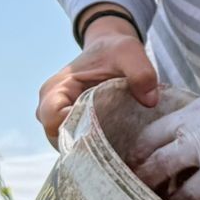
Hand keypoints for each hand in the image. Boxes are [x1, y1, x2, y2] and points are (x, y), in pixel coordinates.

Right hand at [37, 16, 158, 145]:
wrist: (110, 50)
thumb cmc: (113, 50)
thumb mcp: (129, 52)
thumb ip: (141, 72)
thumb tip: (150, 101)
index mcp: (54, 91)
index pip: (54, 121)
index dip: (79, 129)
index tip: (108, 125)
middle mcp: (49, 109)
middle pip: (59, 140)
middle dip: (87, 144)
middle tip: (118, 140)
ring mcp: (59, 121)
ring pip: (69, 147)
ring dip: (93, 148)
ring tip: (119, 143)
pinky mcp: (72, 128)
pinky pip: (79, 146)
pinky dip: (96, 148)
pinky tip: (117, 145)